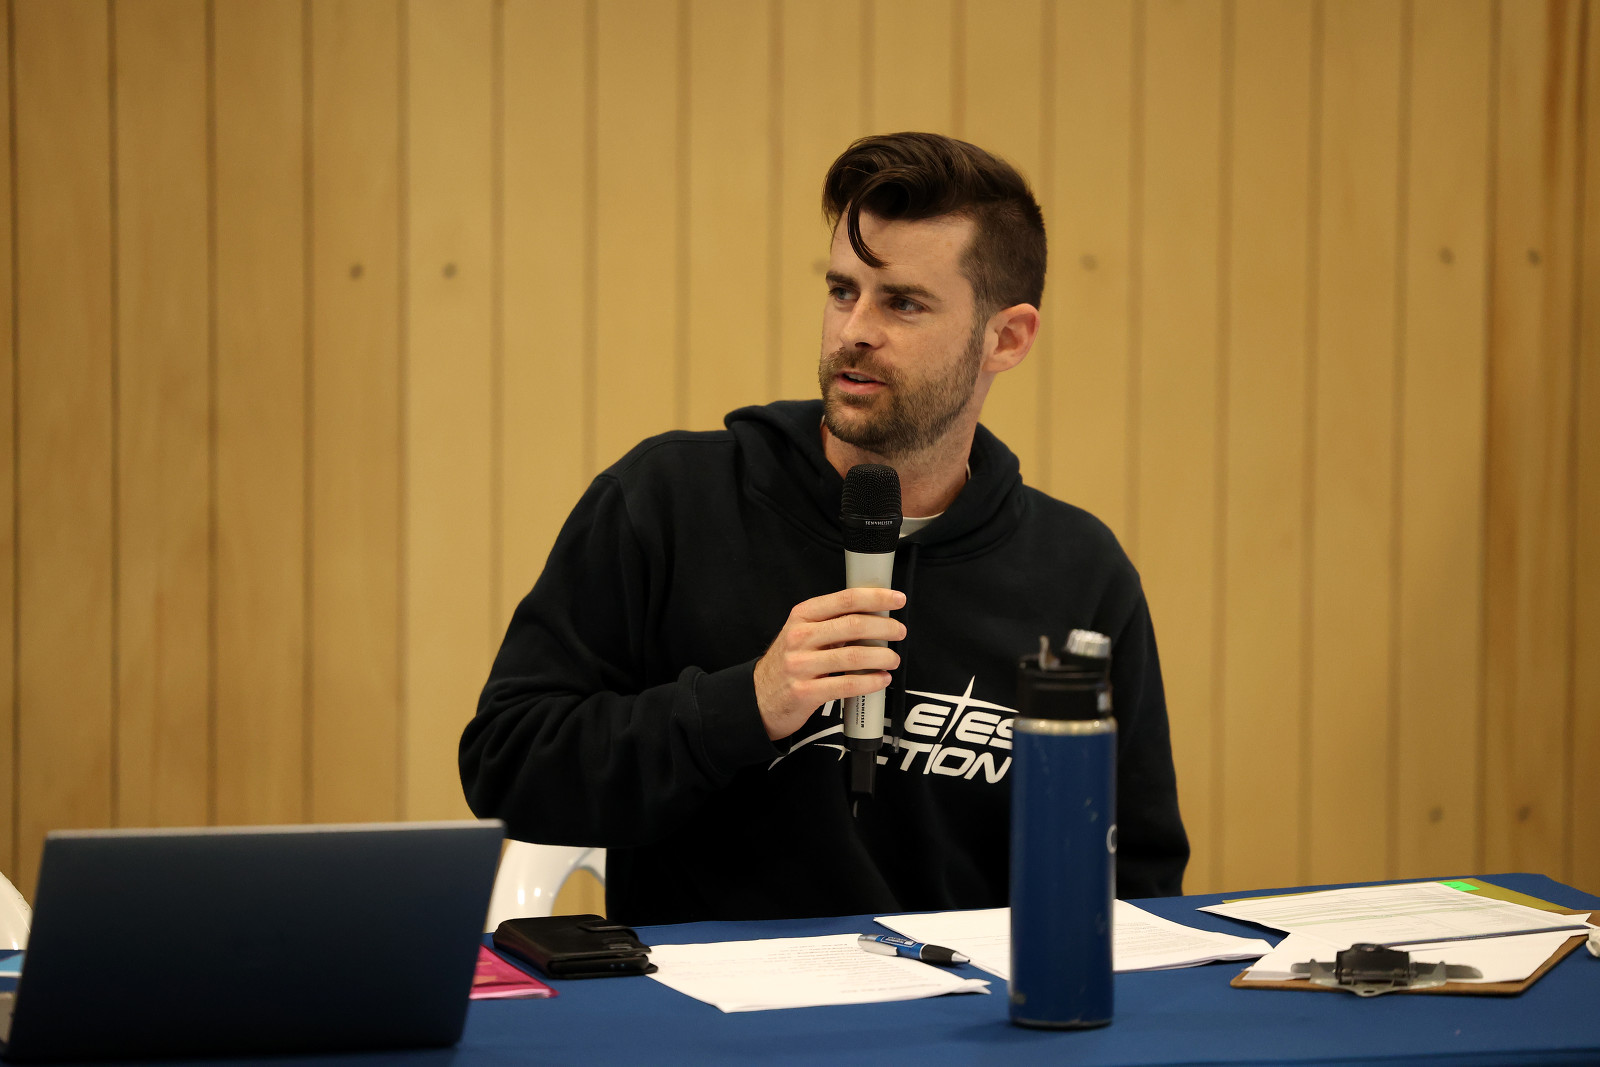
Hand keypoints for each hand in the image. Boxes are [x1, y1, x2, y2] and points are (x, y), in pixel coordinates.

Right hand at [753, 587, 906, 740]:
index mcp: (802, 616)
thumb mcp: (801, 633)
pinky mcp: (805, 692)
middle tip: (899, 632)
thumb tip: (874, 617)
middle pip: (853, 625)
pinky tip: (881, 679)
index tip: (896, 599)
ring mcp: (800, 665)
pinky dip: (870, 681)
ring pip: (854, 655)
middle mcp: (799, 637)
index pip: (844, 599)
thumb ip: (831, 623)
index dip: (875, 597)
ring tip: (893, 659)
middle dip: (885, 627)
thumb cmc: (788, 663)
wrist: (758, 697)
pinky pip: (847, 685)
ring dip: (882, 656)